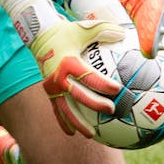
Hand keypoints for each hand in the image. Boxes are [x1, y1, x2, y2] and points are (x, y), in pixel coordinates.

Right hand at [28, 18, 125, 136]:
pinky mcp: (48, 91)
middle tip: (111, 110)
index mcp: (68, 62)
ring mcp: (52, 86)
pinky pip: (56, 109)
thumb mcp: (83, 29)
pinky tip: (71, 133)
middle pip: (78, 95)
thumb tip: (123, 32)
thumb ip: (103, 29)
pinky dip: (63, 122)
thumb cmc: (65, 32)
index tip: (118, 90)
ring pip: (65, 108)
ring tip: (90, 134)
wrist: (40, 36)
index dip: (103, 84)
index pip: (88, 77)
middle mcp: (58, 77)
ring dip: (77, 122)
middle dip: (95, 105)